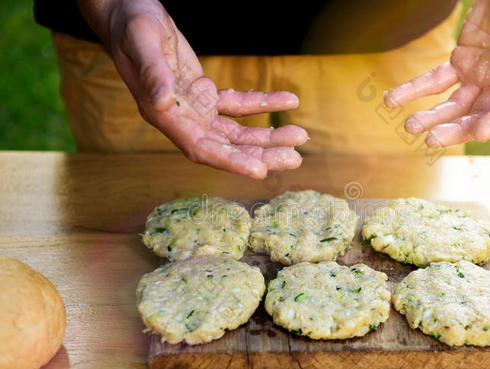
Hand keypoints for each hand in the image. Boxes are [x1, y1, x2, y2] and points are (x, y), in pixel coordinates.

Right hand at [79, 0, 307, 178]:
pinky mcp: (205, 95)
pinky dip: (263, 103)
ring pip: (237, 131)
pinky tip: (287, 100)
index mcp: (165, 117)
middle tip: (294, 158)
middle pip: (227, 147)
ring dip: (268, 136)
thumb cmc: (131, 27)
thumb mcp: (141, 44)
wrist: (130, 15)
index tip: (261, 171)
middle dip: (261, 154)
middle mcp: (182, 120)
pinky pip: (239, 104)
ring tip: (299, 136)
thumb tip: (162, 102)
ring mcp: (195, 110)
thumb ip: (152, 74)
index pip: (202, 149)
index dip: (231, 162)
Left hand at [384, 0, 489, 147]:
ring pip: (453, 104)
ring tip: (410, 126)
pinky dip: (412, 90)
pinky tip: (391, 101)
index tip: (483, 133)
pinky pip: (433, 81)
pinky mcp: (458, 64)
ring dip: (431, 117)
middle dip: (455, 129)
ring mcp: (477, 76)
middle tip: (432, 139)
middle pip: (477, 113)